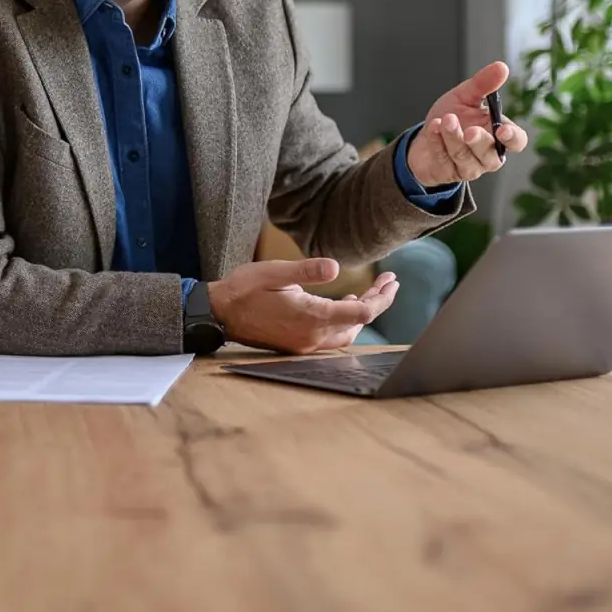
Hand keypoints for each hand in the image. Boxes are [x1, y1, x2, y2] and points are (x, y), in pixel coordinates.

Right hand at [209, 259, 398, 354]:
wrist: (220, 313)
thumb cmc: (244, 289)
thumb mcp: (274, 272)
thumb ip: (306, 270)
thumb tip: (336, 267)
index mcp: (311, 317)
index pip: (361, 312)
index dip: (381, 297)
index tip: (391, 281)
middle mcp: (312, 335)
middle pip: (359, 323)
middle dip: (377, 302)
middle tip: (388, 281)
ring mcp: (305, 343)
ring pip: (347, 333)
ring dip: (362, 313)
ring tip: (371, 292)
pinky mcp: (298, 344)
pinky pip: (332, 337)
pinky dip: (345, 321)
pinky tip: (344, 304)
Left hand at [407, 61, 529, 188]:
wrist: (425, 135)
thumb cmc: (452, 117)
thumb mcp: (466, 97)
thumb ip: (483, 84)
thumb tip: (502, 67)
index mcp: (498, 136)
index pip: (517, 142)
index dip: (512, 138)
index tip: (503, 130)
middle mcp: (488, 155)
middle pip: (490, 154)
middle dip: (478, 141)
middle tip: (468, 130)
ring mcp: (469, 167)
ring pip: (464, 156)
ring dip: (453, 138)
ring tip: (445, 120)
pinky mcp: (449, 173)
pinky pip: (444, 159)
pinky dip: (437, 142)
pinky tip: (433, 128)